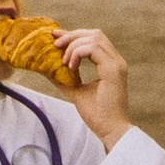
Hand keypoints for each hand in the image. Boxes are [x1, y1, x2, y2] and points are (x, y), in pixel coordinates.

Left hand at [59, 27, 132, 149]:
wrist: (111, 131)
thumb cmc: (98, 115)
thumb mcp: (76, 91)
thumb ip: (64, 79)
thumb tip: (47, 69)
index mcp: (110, 64)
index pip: (93, 39)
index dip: (74, 34)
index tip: (55, 35)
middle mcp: (116, 60)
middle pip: (94, 33)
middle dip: (72, 35)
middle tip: (56, 45)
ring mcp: (116, 64)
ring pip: (93, 38)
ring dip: (74, 46)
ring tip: (65, 63)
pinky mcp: (113, 70)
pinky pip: (93, 49)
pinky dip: (78, 53)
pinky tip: (71, 67)